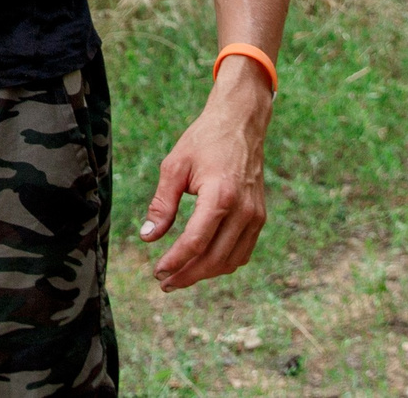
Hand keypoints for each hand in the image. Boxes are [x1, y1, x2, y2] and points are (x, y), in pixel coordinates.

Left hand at [138, 60, 271, 290]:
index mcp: (220, 196)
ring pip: (230, 261)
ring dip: (204, 273)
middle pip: (214, 258)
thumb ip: (162, 204)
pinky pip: (242, 252)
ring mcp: (255, 216)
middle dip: (187, 275)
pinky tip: (203, 264)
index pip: (196, 242)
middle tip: (164, 282)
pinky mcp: (259, 217)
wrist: (240, 124)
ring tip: (179, 277)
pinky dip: (223, 263)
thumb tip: (148, 237)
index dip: (175, 261)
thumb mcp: (174, 166)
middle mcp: (243, 211)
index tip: (157, 271)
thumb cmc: (204, 141)